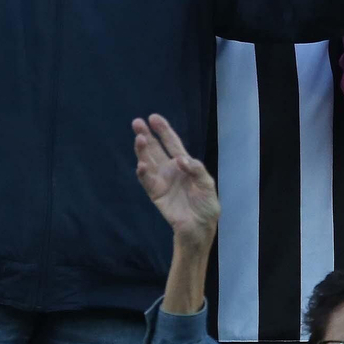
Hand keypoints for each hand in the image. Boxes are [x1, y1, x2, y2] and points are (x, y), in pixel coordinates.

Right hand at [134, 114, 219, 250]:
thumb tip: (180, 159)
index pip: (172, 143)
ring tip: (139, 139)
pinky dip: (143, 173)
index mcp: (184, 164)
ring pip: (148, 161)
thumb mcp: (207, 184)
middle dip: (146, 135)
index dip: (163, 130)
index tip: (153, 117)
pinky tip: (141, 164)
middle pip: (155, 148)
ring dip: (143, 150)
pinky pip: (147, 181)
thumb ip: (196, 170)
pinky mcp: (156, 193)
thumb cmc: (206, 204)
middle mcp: (169, 169)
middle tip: (136, 123)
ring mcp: (161, 180)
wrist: (200, 226)